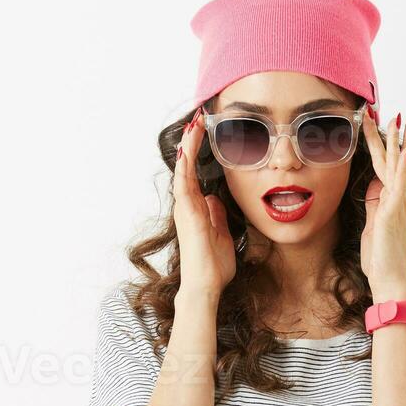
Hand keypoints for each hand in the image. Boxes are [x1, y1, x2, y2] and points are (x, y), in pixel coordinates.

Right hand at [173, 109, 236, 295]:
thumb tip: (214, 200)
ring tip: (194, 125)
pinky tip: (187, 148)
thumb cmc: (213, 265)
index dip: (199, 154)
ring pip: (184, 170)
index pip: (196, 174)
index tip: (205, 134)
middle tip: (199, 119)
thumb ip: (217, 216)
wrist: (206, 285)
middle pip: (187, 167)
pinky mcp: (187, 213)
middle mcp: (187, 205)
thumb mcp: (222, 233)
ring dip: (189, 147)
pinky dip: (185, 165)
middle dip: (192, 143)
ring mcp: (185, 208)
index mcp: (196, 209)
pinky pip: (184, 183)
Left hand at [358, 107, 405, 299]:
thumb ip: (373, 205)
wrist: (390, 280)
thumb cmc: (381, 258)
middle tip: (384, 110)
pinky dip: (405, 162)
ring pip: (400, 163)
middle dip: (387, 134)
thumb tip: (373, 187)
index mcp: (390, 200)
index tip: (376, 125)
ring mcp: (398, 202)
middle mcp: (398, 197)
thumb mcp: (372, 225)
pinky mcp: (394, 209)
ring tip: (401, 116)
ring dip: (400, 138)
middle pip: (393, 158)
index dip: (380, 145)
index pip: (385, 166)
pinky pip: (400, 181)